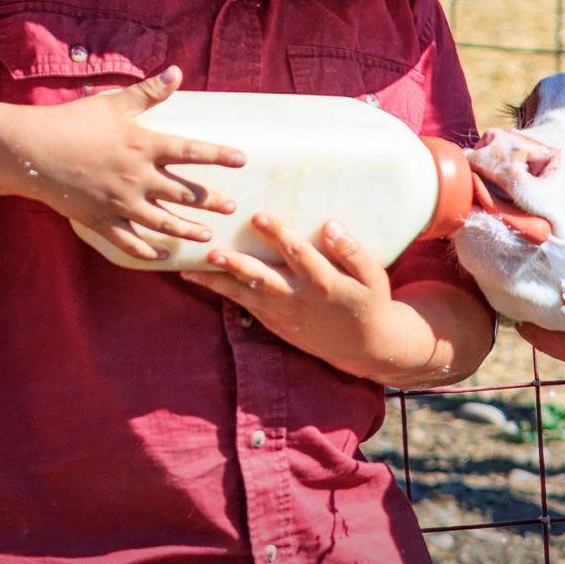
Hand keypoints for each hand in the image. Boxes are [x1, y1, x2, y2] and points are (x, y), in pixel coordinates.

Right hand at [18, 66, 246, 260]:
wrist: (31, 150)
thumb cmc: (72, 122)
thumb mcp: (113, 104)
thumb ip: (148, 92)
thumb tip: (177, 72)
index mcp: (144, 146)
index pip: (191, 151)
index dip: (219, 155)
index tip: (242, 160)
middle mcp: (138, 178)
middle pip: (184, 193)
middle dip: (211, 202)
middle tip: (231, 207)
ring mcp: (121, 203)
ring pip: (164, 224)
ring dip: (188, 231)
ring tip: (207, 236)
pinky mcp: (102, 221)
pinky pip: (130, 243)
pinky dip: (148, 252)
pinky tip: (164, 257)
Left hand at [180, 214, 419, 380]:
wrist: (365, 347)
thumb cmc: (369, 303)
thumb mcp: (373, 277)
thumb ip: (353, 251)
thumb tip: (331, 225)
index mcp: (325, 283)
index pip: (298, 255)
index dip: (279, 235)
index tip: (259, 216)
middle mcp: (299, 299)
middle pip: (264, 278)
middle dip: (238, 263)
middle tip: (214, 249)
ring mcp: (283, 313)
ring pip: (245, 295)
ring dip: (217, 281)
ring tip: (191, 269)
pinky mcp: (273, 322)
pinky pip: (242, 305)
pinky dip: (220, 291)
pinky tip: (197, 277)